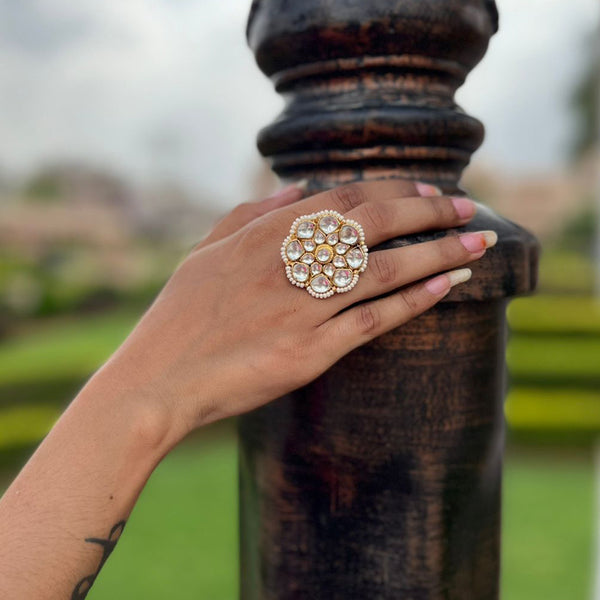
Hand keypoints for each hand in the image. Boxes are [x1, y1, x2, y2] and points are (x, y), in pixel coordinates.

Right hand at [93, 180, 495, 444]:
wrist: (159, 381)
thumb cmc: (180, 315)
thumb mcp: (206, 251)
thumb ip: (251, 213)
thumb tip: (298, 185)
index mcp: (263, 235)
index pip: (345, 198)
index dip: (394, 189)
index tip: (427, 188)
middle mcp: (288, 264)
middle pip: (376, 225)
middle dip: (430, 211)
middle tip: (469, 209)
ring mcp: (302, 309)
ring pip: (385, 270)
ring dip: (437, 253)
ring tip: (476, 246)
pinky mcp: (310, 353)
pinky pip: (373, 321)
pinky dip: (413, 302)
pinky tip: (445, 287)